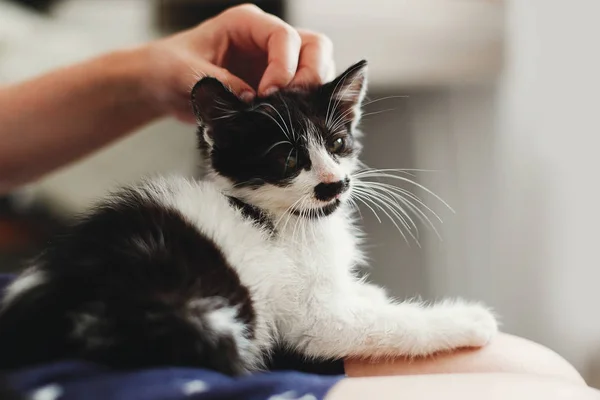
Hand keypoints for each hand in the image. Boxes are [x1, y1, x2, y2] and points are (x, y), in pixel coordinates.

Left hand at [139, 4, 334, 121]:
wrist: (163, 87)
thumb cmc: (168, 68)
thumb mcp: (184, 72)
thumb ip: (217, 82)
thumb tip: (251, 98)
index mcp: (247, 24)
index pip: (285, 37)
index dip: (284, 67)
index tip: (267, 95)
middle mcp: (267, 40)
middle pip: (315, 48)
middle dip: (310, 77)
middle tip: (292, 106)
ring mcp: (276, 63)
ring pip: (316, 69)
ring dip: (310, 94)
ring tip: (287, 116)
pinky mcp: (277, 87)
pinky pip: (305, 93)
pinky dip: (304, 107)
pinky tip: (287, 122)